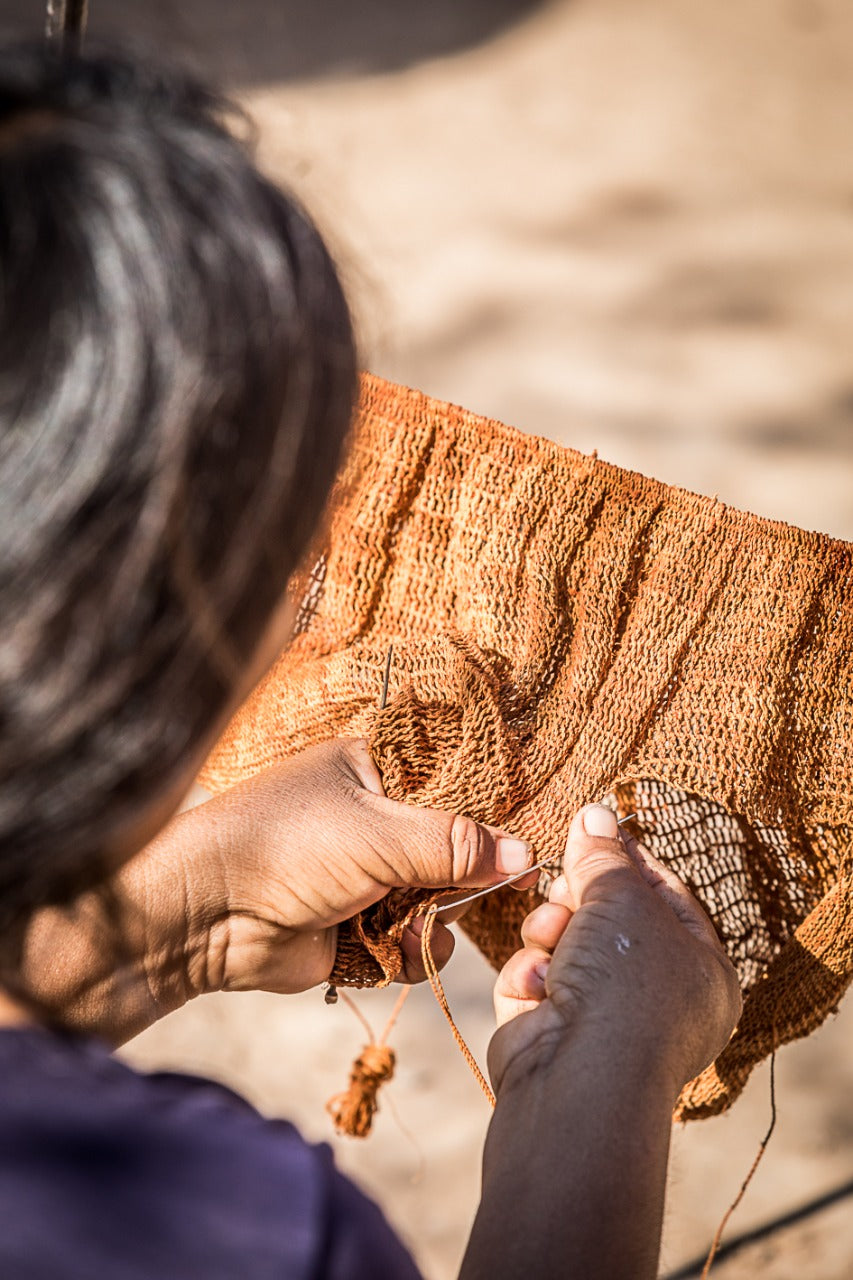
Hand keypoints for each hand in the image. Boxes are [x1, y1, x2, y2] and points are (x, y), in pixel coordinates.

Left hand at [186, 737, 532, 995]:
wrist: (206, 913)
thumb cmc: (284, 845)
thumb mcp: (379, 833)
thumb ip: (456, 845)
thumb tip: (525, 854)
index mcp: (371, 770)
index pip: (451, 790)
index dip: (486, 821)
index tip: (521, 851)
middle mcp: (369, 821)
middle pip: (450, 855)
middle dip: (456, 884)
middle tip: (452, 894)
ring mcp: (361, 877)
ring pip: (434, 907)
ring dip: (429, 926)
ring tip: (405, 927)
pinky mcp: (353, 928)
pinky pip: (407, 944)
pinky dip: (404, 953)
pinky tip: (387, 950)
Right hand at [489, 803, 741, 1099]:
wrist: (581, 1077)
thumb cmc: (626, 985)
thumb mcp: (623, 899)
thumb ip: (605, 856)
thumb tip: (594, 812)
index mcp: (702, 970)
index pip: (666, 896)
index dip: (628, 858)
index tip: (593, 827)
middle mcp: (658, 998)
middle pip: (608, 917)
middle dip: (579, 897)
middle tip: (567, 888)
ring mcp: (604, 1020)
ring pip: (564, 943)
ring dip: (551, 932)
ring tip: (552, 937)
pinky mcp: (553, 1033)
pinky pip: (536, 979)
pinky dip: (531, 974)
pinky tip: (539, 985)